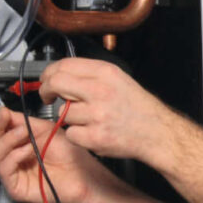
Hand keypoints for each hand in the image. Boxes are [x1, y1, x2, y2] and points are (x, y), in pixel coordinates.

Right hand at [0, 103, 99, 202]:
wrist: (82, 174)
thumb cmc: (68, 155)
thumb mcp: (42, 129)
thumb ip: (20, 121)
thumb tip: (0, 111)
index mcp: (16, 144)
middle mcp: (11, 159)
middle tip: (4, 116)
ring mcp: (13, 174)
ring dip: (7, 139)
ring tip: (24, 133)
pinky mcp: (16, 188)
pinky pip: (4, 169)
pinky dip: (15, 156)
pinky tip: (29, 150)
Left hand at [39, 58, 166, 160]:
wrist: (156, 133)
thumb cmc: (138, 109)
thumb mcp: (118, 79)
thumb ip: (90, 75)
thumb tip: (60, 74)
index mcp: (105, 73)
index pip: (64, 65)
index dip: (49, 73)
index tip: (46, 80)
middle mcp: (100, 91)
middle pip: (57, 84)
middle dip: (46, 91)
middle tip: (47, 97)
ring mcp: (97, 115)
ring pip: (63, 113)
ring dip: (68, 118)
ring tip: (86, 120)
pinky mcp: (96, 137)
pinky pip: (70, 134)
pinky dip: (76, 136)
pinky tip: (90, 133)